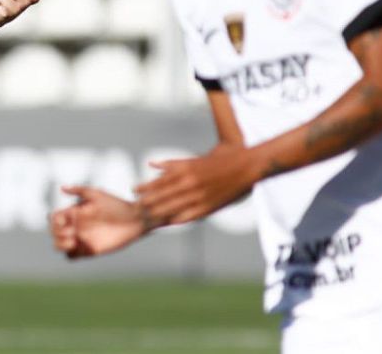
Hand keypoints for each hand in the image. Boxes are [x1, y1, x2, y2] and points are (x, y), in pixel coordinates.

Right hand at [50, 186, 147, 258]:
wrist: (134, 220)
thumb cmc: (116, 204)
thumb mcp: (97, 195)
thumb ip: (79, 191)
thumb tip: (62, 188)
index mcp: (74, 213)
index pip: (54, 218)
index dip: (54, 221)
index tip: (63, 222)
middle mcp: (75, 226)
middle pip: (54, 233)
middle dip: (57, 233)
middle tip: (71, 232)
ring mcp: (81, 239)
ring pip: (59, 245)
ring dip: (60, 244)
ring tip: (73, 242)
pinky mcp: (89, 251)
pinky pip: (72, 257)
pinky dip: (70, 254)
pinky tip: (79, 248)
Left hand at [134, 147, 257, 225]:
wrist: (248, 166)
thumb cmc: (221, 159)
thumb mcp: (195, 158)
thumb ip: (172, 163)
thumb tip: (151, 164)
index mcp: (185, 169)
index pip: (158, 181)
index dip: (145, 188)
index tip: (133, 192)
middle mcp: (189, 183)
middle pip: (162, 197)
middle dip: (147, 203)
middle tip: (133, 208)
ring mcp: (199, 197)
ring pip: (172, 207)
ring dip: (158, 213)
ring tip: (145, 216)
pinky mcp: (209, 207)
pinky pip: (189, 216)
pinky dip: (177, 219)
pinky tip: (168, 222)